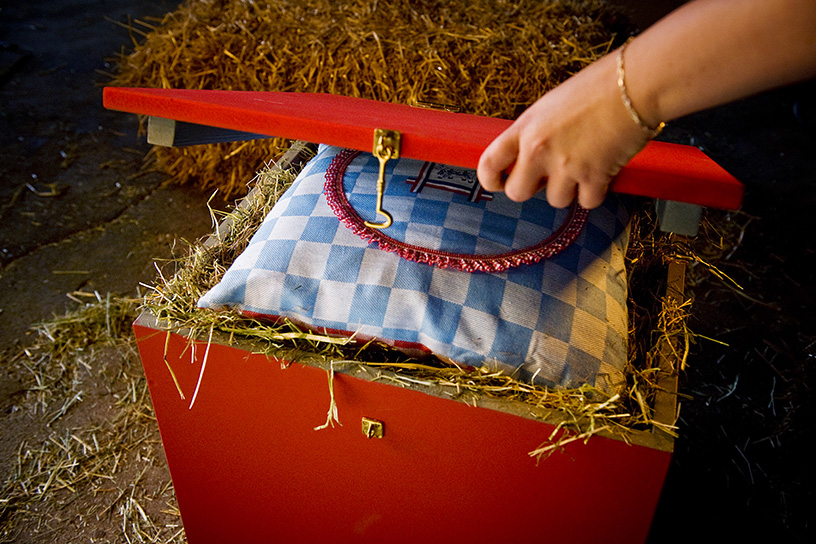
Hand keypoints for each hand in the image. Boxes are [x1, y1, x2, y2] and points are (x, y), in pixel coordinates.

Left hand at [477, 53, 649, 208]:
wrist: (635, 84)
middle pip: (517, 193)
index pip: (489, 163)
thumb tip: (529, 158)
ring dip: (569, 190)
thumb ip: (536, 133)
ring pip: (555, 200)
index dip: (491, 179)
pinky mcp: (593, 176)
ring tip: (584, 165)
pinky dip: (596, 192)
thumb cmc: (600, 87)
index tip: (499, 183)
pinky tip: (603, 171)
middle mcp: (538, 148)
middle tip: (549, 177)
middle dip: (532, 190)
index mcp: (525, 127)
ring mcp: (565, 165)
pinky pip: (587, 202)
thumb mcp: (552, 106)